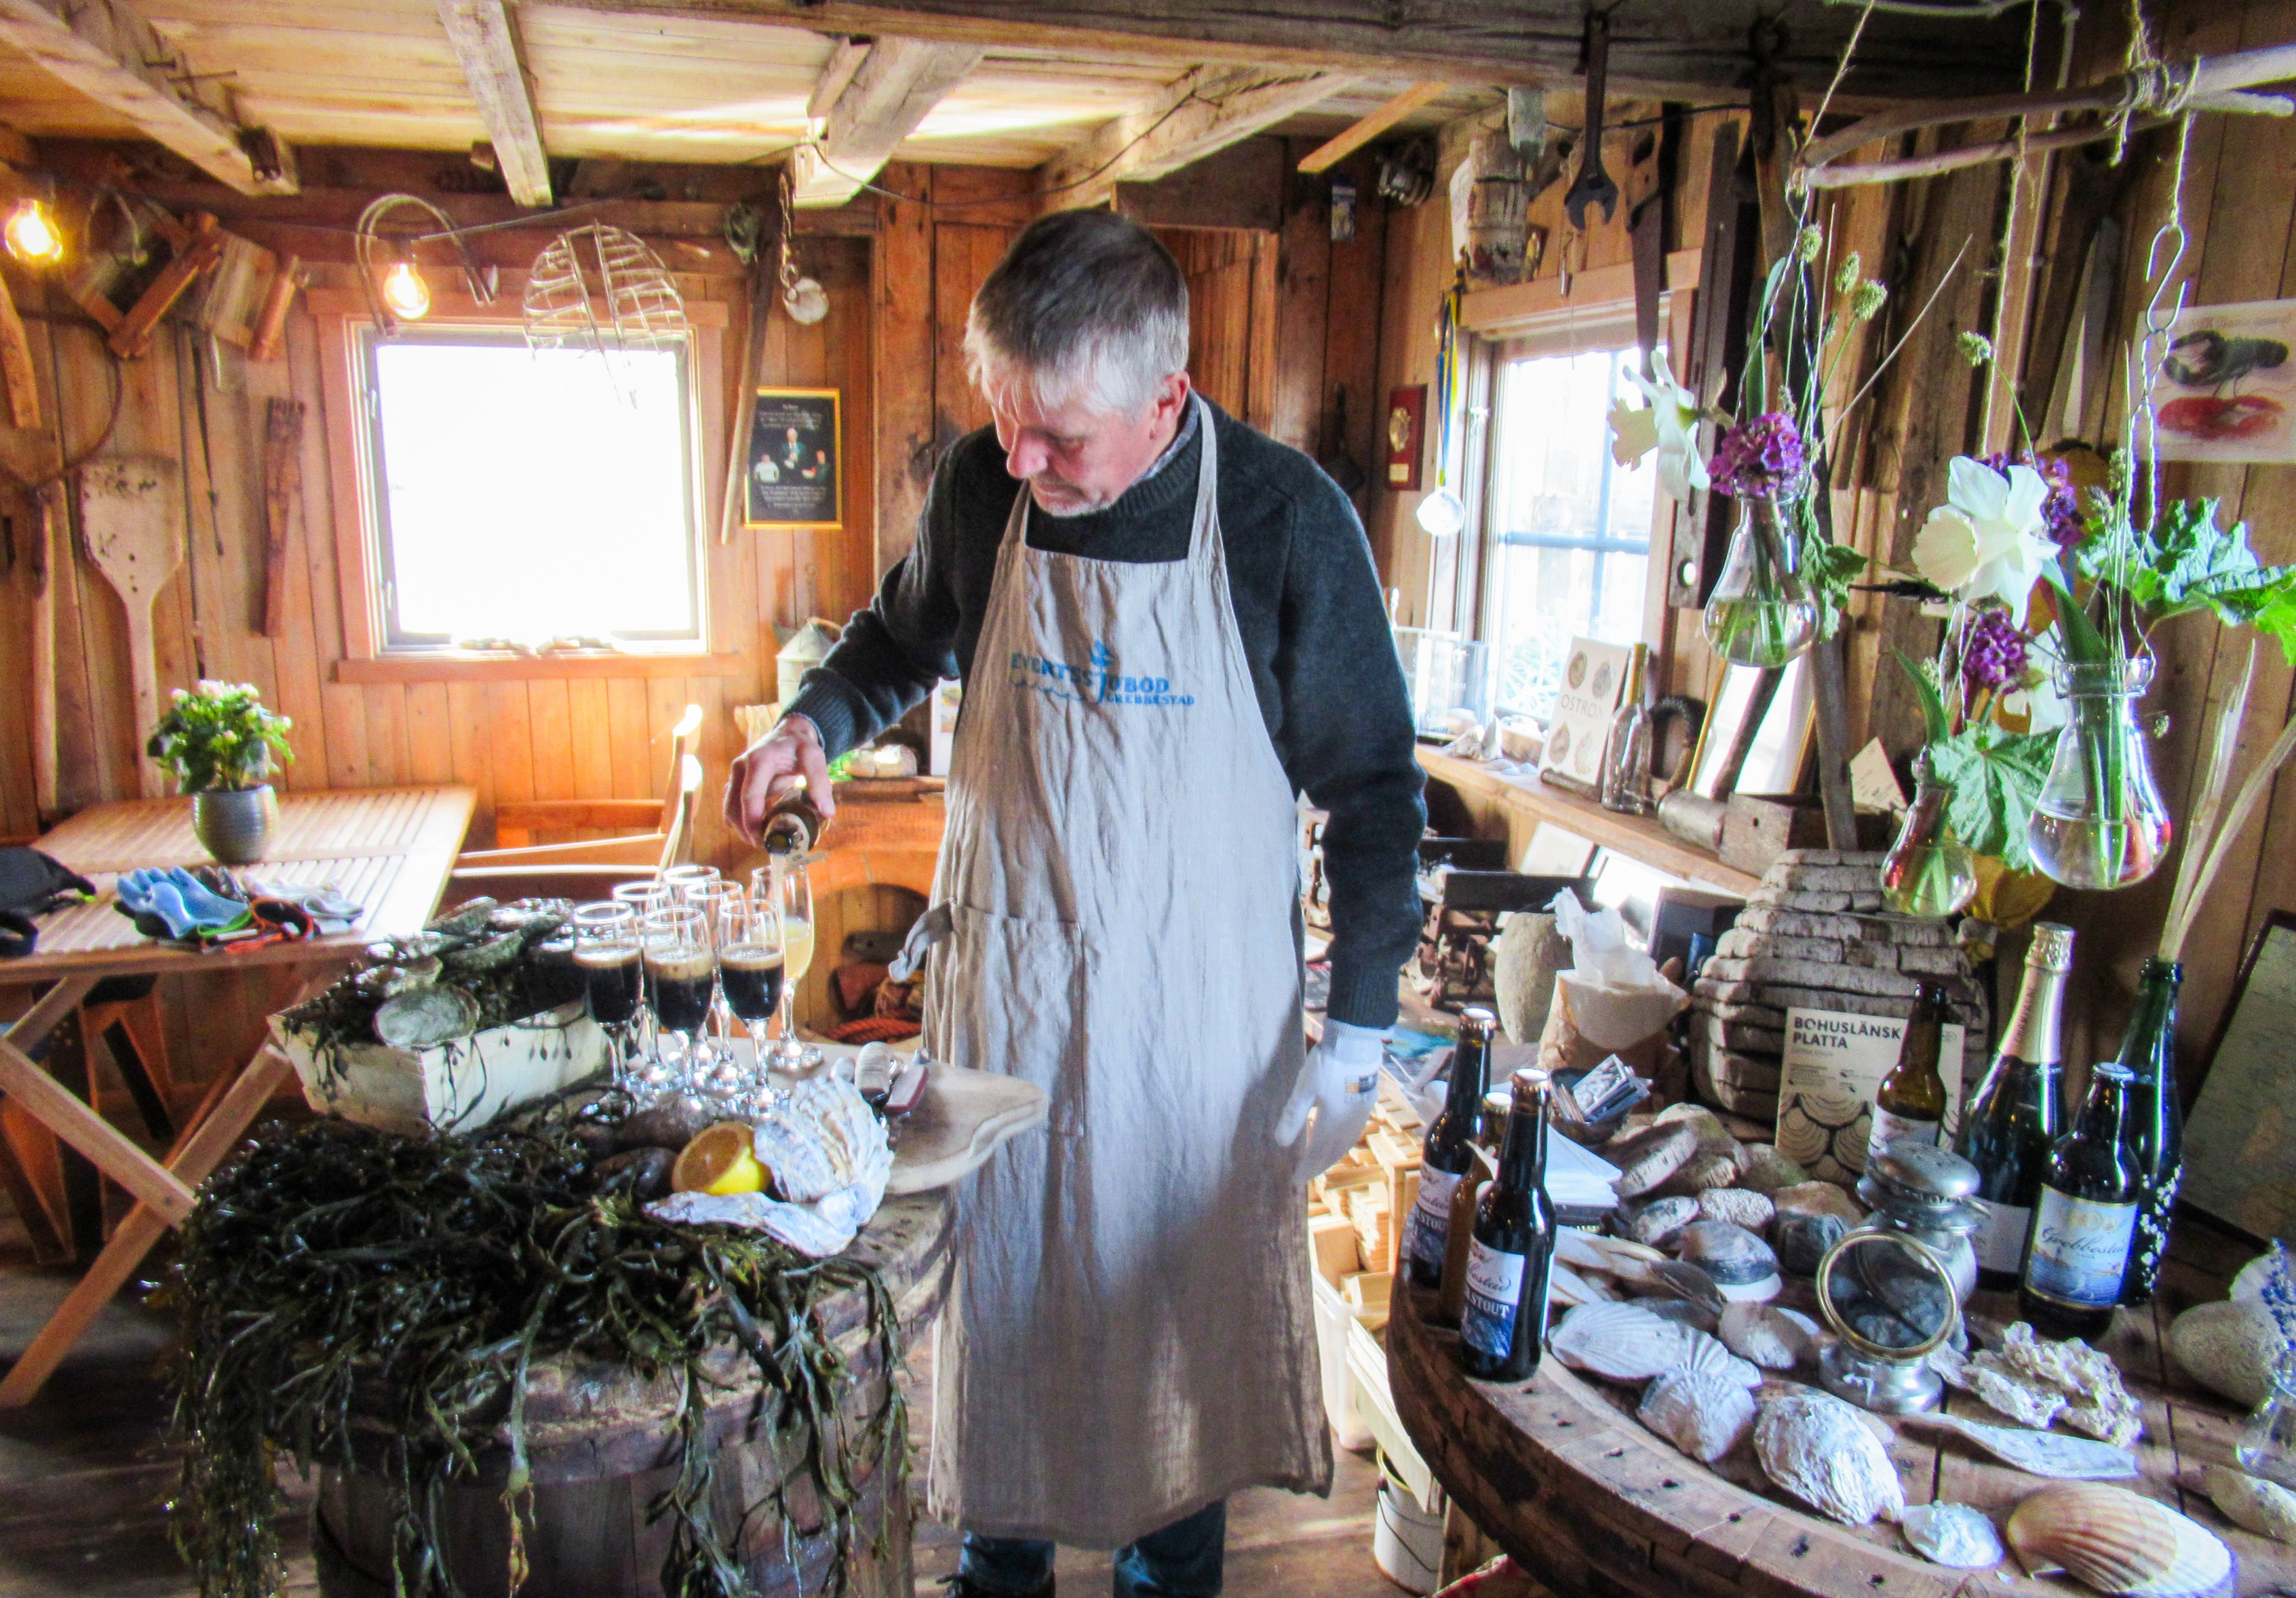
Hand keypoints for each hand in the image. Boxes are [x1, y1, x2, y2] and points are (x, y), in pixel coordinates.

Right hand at [724, 715, 834, 846]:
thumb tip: (827, 812)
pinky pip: (733, 806)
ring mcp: (736, 776)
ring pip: (729, 808)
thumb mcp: (814, 758)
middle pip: (733, 806)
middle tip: (764, 845)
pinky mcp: (737, 783)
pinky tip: (759, 828)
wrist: (788, 734)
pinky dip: (742, 820)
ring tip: (762, 840)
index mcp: (757, 761)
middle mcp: (740, 768)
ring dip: (741, 828)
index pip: (749, 796)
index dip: (752, 821)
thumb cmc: (800, 745)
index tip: (762, 840)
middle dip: (745, 830)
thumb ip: (820, 782)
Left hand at [1276, 1019, 1385, 1178]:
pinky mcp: (1367, 1101)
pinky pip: (1355, 1130)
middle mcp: (1349, 1123)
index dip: (1306, 1168)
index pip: (1317, 1153)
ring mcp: (1360, 1113)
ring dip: (1333, 1155)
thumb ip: (1293, 1117)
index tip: (1296, 1180)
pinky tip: (1341, 1136)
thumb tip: (1281, 1143)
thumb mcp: (1304, 1090)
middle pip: (1333, 1151)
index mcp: (1332, 1124)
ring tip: (1323, 1161)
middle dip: (1319, 1165)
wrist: (1356, 1043)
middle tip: (1307, 1175)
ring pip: (1346, 1142)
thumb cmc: (1327, 1066)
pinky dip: (1344, 1141)